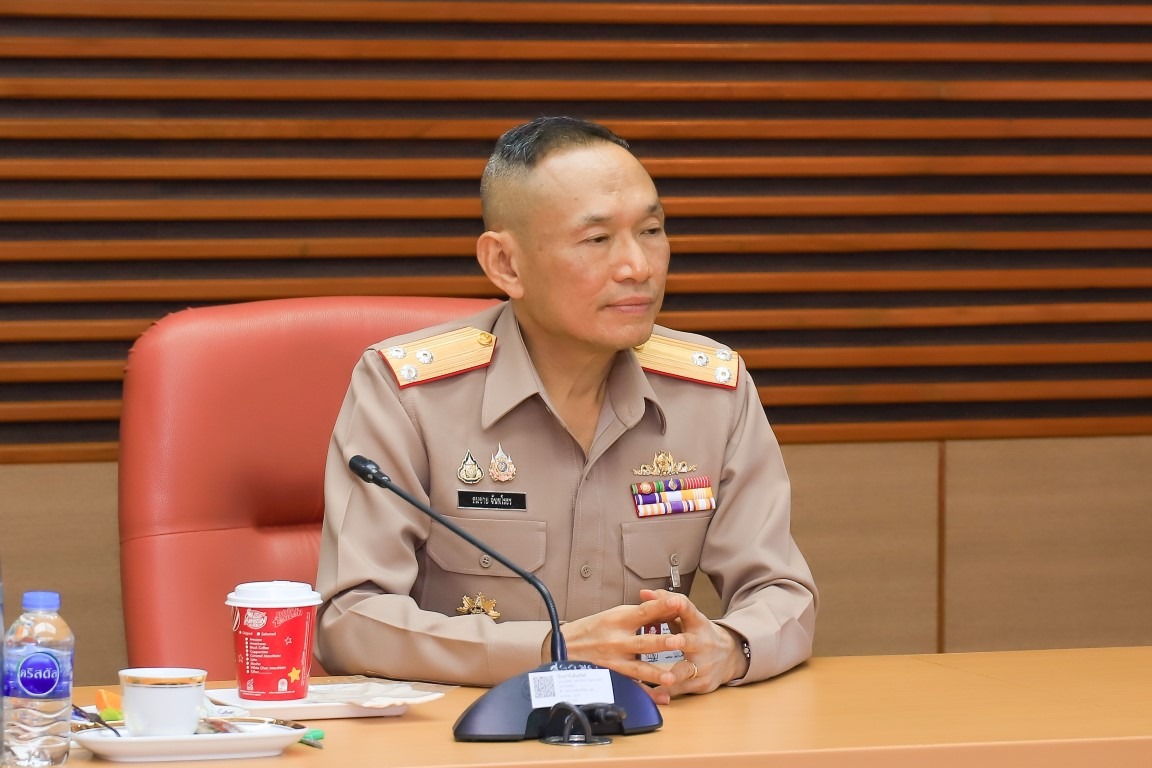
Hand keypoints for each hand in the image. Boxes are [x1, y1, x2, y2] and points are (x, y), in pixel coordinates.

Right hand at [541, 595, 689, 699]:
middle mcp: (616, 641)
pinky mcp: (612, 677)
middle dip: (660, 642)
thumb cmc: (592, 629)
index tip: (676, 602)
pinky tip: (662, 698)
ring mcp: (614, 661)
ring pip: (637, 668)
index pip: (643, 612)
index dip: (660, 607)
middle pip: (641, 642)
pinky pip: (631, 687)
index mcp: (617, 620)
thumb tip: (668, 607)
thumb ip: (639, 614)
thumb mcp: (613, 615)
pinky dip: (647, 694)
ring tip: (671, 677)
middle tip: (679, 641)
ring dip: (655, 673)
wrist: (563, 646)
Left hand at [638, 589, 747, 701]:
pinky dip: (667, 692)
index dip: (680, 604)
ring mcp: (703, 665)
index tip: (673, 601)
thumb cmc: (698, 632)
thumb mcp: (687, 616)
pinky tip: (654, 695)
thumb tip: (643, 593)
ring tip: (661, 679)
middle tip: (671, 641)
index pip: (689, 609)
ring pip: (687, 670)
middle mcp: (702, 643)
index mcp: (697, 623)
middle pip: (690, 641)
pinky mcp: (701, 683)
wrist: (729, 656)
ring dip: (674, 675)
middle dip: (680, 642)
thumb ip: (665, 603)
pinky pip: (681, 689)